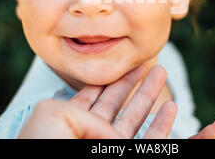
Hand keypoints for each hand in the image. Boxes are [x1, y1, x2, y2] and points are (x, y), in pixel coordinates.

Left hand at [17, 65, 177, 138]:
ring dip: (149, 96)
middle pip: (116, 104)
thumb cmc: (43, 145)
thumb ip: (85, 109)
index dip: (109, 80)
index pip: (92, 96)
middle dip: (133, 83)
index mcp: (68, 123)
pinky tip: (171, 107)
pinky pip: (150, 143)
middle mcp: (90, 136)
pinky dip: (161, 126)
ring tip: (161, 73)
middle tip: (148, 65)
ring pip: (135, 120)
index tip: (124, 65)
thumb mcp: (53, 114)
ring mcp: (110, 150)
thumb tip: (110, 132)